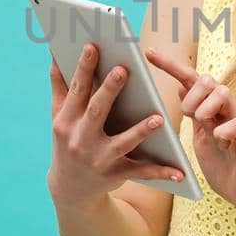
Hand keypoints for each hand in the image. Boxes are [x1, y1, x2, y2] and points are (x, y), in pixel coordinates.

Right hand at [46, 42, 186, 207]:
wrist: (69, 189)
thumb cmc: (67, 141)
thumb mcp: (59, 117)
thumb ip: (59, 86)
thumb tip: (55, 54)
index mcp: (66, 121)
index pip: (77, 91)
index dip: (84, 69)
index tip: (92, 46)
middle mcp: (80, 140)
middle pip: (97, 112)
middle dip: (109, 91)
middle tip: (124, 69)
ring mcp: (97, 160)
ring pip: (122, 143)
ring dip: (140, 132)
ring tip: (158, 118)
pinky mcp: (114, 176)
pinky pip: (141, 173)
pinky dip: (161, 172)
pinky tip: (180, 171)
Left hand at [143, 46, 235, 224]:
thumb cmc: (223, 165)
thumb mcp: (200, 136)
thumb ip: (194, 111)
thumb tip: (181, 85)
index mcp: (211, 109)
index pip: (191, 79)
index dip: (169, 65)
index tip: (148, 53)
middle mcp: (226, 111)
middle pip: (209, 80)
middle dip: (192, 94)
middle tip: (189, 115)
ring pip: (224, 93)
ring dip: (207, 107)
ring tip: (204, 125)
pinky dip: (223, 130)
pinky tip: (220, 140)